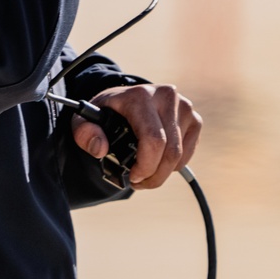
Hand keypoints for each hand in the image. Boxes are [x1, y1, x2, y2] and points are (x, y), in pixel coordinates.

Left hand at [71, 83, 202, 189]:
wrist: (126, 99)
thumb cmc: (106, 112)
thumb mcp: (85, 119)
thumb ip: (85, 133)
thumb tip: (100, 148)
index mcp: (140, 96)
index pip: (154, 139)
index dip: (146, 166)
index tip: (133, 177)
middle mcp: (166, 97)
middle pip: (170, 151)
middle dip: (154, 175)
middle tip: (137, 182)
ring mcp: (184, 107)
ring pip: (180, 155)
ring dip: (163, 173)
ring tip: (145, 173)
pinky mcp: (194, 119)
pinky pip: (188, 153)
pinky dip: (174, 165)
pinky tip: (157, 162)